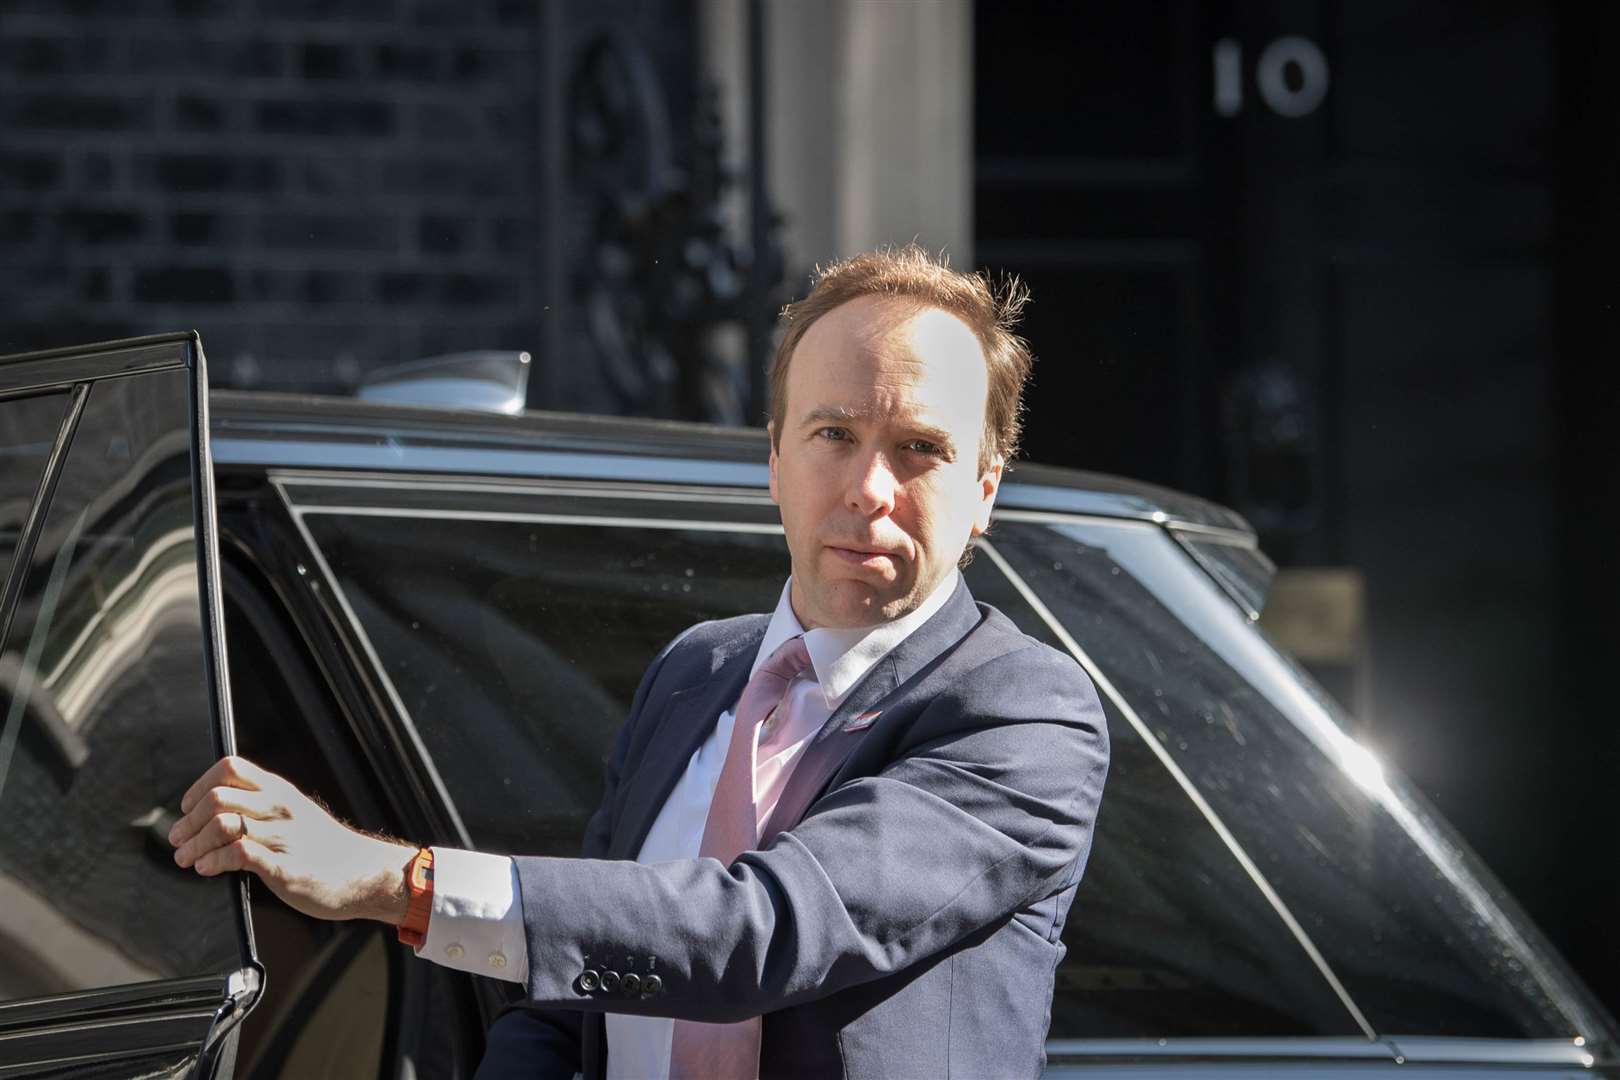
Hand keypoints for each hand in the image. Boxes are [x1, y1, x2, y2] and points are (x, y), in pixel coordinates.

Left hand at [169, 755, 416, 925]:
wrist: (364, 874)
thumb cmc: (323, 848)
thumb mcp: (294, 813)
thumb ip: (261, 808)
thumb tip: (215, 813)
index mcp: (280, 791)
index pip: (229, 769)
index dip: (199, 787)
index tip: (188, 809)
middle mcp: (279, 807)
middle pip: (217, 798)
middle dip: (188, 822)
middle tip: (178, 841)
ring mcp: (282, 836)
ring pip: (222, 824)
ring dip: (195, 844)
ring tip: (188, 859)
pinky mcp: (283, 867)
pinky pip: (238, 854)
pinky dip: (214, 861)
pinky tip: (209, 869)